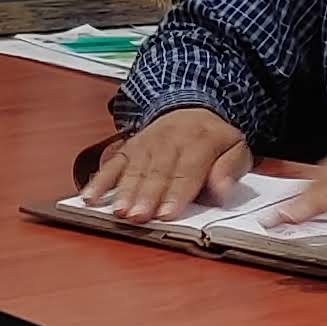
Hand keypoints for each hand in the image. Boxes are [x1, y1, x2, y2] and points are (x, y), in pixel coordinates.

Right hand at [83, 108, 251, 221]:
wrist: (191, 108)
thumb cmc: (214, 139)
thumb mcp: (236, 148)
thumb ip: (230, 170)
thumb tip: (221, 190)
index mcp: (201, 141)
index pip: (188, 170)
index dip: (176, 193)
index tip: (167, 213)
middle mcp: (170, 140)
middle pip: (157, 172)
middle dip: (146, 196)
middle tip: (138, 217)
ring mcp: (146, 142)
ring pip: (134, 169)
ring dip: (124, 191)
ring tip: (118, 212)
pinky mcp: (128, 147)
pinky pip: (112, 164)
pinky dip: (99, 180)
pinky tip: (90, 197)